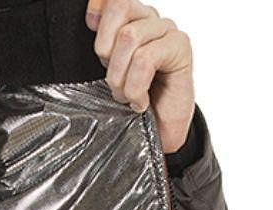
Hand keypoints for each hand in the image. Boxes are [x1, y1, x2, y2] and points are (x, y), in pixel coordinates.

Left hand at [85, 1, 194, 152]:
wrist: (156, 133)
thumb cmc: (132, 103)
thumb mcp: (108, 74)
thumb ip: (102, 44)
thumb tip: (91, 15)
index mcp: (131, 21)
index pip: (113, 0)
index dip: (99, 16)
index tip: (100, 52)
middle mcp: (150, 20)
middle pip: (119, 10)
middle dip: (107, 55)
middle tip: (114, 84)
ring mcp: (167, 31)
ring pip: (129, 36)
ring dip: (121, 77)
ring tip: (127, 97)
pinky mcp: (180, 47)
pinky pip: (145, 58)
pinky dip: (136, 87)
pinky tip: (141, 101)